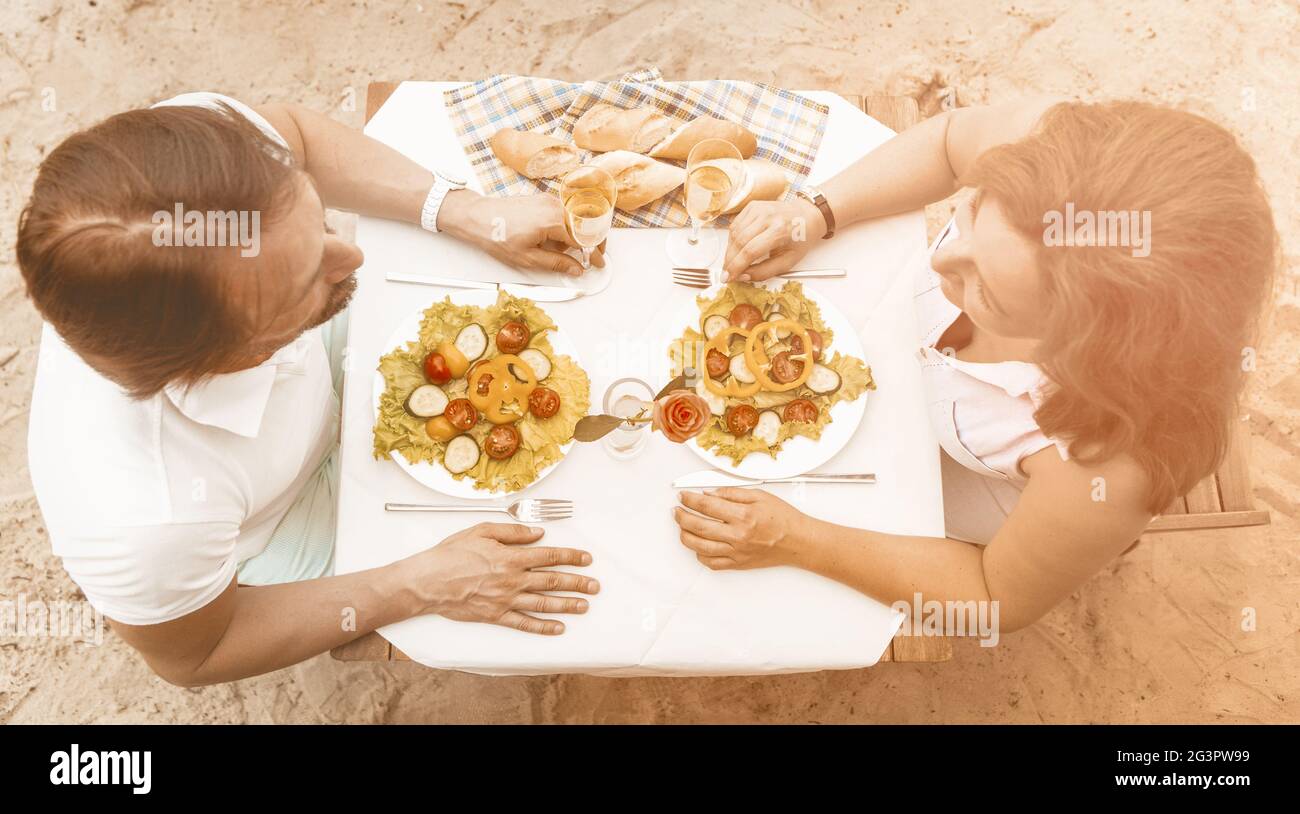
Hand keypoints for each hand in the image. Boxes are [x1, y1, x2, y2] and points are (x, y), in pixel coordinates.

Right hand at [407, 522, 598, 634]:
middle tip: (595, 586)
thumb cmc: (451, 554)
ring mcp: (505, 600)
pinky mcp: (496, 616)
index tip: (586, 559)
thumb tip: (537, 533)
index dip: (571, 557)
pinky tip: (558, 628)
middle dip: (577, 583)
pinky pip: (524, 624)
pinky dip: (543, 627)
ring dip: (567, 605)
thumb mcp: (481, 531)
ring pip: (544, 604)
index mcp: (511, 557)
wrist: (427, 582)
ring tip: (584, 606)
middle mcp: (512, 580)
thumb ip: (512, 532)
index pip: (549, 556)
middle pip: (552, 582)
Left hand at [439, 190, 604, 275]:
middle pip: (587, 223)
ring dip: (581, 233)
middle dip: (594, 240)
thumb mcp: (528, 258)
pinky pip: (565, 210)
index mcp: (553, 221)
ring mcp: (550, 199)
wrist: (478, 217)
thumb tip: (576, 268)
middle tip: (593, 256)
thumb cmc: (497, 235)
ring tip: (572, 250)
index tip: (598, 263)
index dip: (594, 254)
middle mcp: (555, 206)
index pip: (584, 239)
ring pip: (578, 216)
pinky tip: (560, 238)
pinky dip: (569, 224)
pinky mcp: (544, 198)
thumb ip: (556, 263)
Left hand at [672, 488, 808, 569]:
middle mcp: (737, 536)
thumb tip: (709, 494)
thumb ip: (732, 493)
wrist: (798, 541)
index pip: (706, 506)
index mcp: (743, 516)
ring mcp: (736, 552)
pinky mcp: (738, 564)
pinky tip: (697, 546)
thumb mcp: (760, 495)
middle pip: (697, 526)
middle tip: (676, 511)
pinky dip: (700, 555)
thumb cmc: (783, 518)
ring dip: (685, 536)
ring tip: (682, 527)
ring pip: (699, 547)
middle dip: (681, 517)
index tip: (683, 496)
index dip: (689, 499)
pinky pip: (711, 563)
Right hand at [722, 197, 825, 281]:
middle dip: (729, 260)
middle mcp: (767, 216)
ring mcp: (758, 209)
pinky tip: (736, 248)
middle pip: (739, 242)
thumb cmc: (800, 239)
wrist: (807, 216)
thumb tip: (743, 276)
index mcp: (779, 230)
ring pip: (734, 233)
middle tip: (726, 273)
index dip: (736, 266)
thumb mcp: (788, 261)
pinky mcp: (752, 206)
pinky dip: (732, 239)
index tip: (728, 278)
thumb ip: (765, 271)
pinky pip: (735, 225)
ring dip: (729, 250)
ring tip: (732, 262)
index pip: (750, 251)